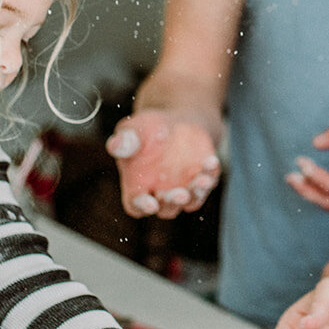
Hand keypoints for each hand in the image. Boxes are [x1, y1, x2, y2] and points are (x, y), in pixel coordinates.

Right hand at [106, 109, 221, 217]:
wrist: (176, 121)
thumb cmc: (148, 130)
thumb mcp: (133, 130)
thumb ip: (125, 140)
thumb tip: (116, 145)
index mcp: (137, 186)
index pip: (136, 205)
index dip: (142, 207)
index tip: (149, 204)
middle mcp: (161, 193)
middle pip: (167, 208)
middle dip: (173, 202)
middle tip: (179, 194)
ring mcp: (185, 187)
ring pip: (191, 200)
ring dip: (196, 194)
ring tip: (201, 181)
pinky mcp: (203, 177)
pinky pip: (209, 179)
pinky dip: (211, 173)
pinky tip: (210, 161)